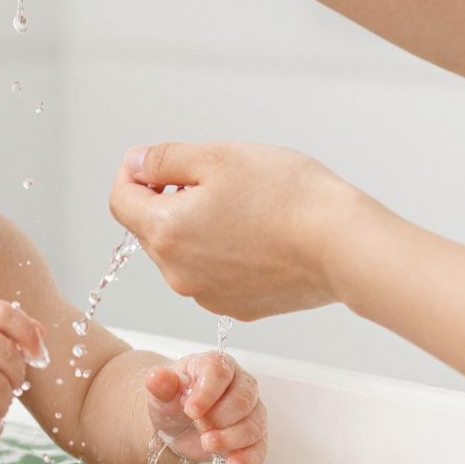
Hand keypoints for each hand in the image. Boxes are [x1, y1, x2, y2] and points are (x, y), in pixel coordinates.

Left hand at [111, 142, 367, 320]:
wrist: (343, 245)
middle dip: (169, 200)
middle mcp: (177, 273)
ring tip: (245, 207)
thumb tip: (135, 164)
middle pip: (152, 228)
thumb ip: (165, 159)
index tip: (156, 163)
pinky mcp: (237, 307)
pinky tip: (260, 235)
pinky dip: (224, 253)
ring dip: (197, 228)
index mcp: (165, 231)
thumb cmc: (288, 196)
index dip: (134, 174)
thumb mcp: (218, 156)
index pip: (120, 200)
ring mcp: (207, 295)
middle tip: (215, 179)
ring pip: (183, 253)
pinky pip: (214, 274)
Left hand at [144, 352, 267, 463]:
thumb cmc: (173, 401)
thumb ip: (161, 385)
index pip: (220, 373)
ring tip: (206, 443)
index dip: (207, 393)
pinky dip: (248, 457)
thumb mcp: (161, 393)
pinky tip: (232, 463)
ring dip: (230, 439)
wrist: (175, 426)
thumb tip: (156, 377)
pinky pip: (259, 447)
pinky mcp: (254, 436)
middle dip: (218, 418)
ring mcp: (251, 411)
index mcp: (216, 365)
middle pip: (243, 400)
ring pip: (254, 425)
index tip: (190, 411)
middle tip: (197, 425)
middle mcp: (240, 384)